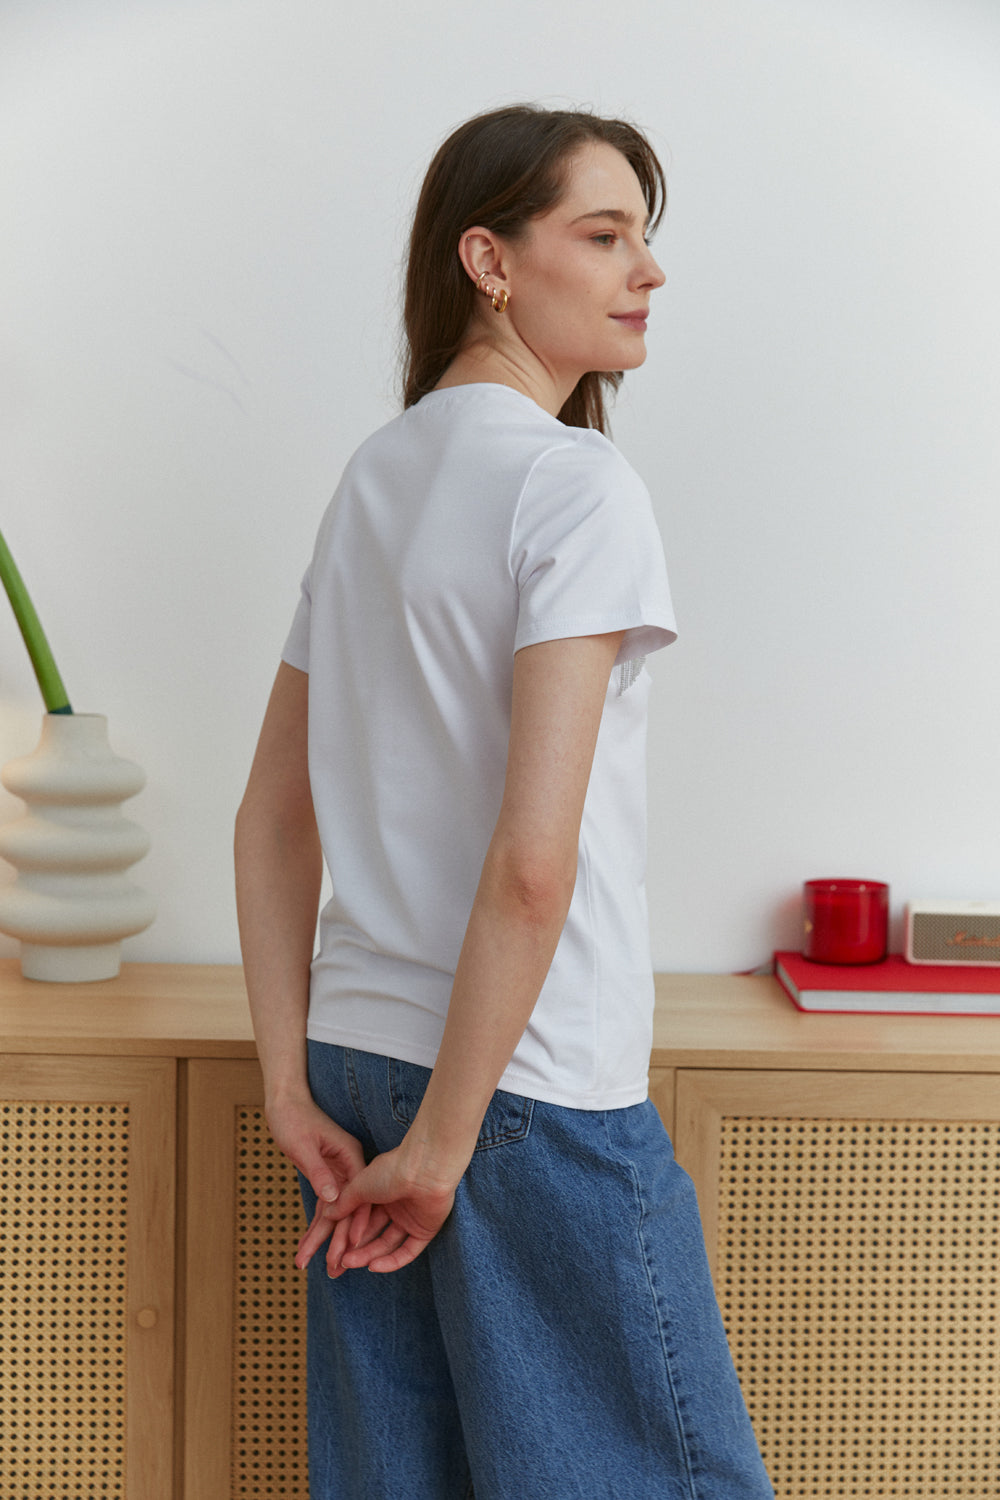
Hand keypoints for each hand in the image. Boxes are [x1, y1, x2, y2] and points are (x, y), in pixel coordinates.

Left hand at [264, 1093, 366, 1256]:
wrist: (286, 1102)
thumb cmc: (293, 1119)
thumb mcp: (303, 1146)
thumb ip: (318, 1172)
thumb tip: (332, 1198)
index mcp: (351, 1157)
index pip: (358, 1197)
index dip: (355, 1224)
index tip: (351, 1250)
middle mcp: (349, 1168)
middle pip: (348, 1210)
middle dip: (338, 1242)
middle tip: (332, 1271)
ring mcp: (339, 1174)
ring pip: (335, 1213)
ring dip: (324, 1240)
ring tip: (310, 1265)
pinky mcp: (327, 1178)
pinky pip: (324, 1207)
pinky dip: (315, 1226)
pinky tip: (307, 1246)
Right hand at [319, 1139, 459, 1274]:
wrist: (423, 1168)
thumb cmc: (391, 1170)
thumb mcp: (359, 1186)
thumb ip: (345, 1202)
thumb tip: (327, 1214)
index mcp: (382, 1192)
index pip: (362, 1220)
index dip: (347, 1233)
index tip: (331, 1245)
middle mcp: (397, 1206)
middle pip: (374, 1234)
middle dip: (355, 1248)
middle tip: (339, 1261)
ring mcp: (412, 1219)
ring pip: (388, 1244)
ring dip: (369, 1255)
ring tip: (349, 1263)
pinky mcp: (426, 1230)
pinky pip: (408, 1251)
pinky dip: (391, 1262)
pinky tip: (373, 1266)